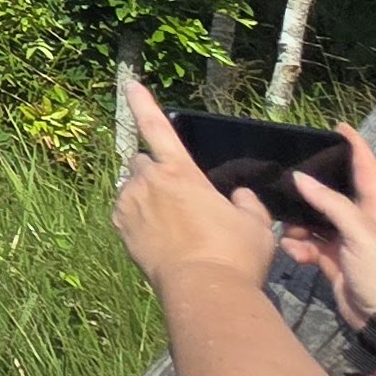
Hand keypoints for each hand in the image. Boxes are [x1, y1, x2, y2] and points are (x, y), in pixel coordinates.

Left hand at [115, 69, 277, 291]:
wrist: (204, 291)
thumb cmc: (235, 255)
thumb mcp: (256, 225)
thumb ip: (246, 203)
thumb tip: (238, 197)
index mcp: (180, 172)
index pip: (158, 128)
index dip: (144, 104)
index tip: (131, 84)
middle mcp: (149, 181)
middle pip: (145, 163)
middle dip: (158, 173)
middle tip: (182, 201)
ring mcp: (130, 204)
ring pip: (134, 188)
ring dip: (148, 196)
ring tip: (175, 227)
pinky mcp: (120, 227)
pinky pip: (125, 212)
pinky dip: (138, 218)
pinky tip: (161, 238)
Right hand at [272, 122, 375, 330]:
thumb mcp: (363, 235)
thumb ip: (332, 204)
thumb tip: (300, 178)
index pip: (369, 169)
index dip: (356, 147)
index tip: (338, 127)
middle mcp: (364, 222)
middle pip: (336, 193)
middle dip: (313, 184)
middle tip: (287, 174)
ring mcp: (349, 243)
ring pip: (317, 220)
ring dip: (300, 221)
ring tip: (287, 226)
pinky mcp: (336, 263)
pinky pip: (311, 245)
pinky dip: (299, 246)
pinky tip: (291, 250)